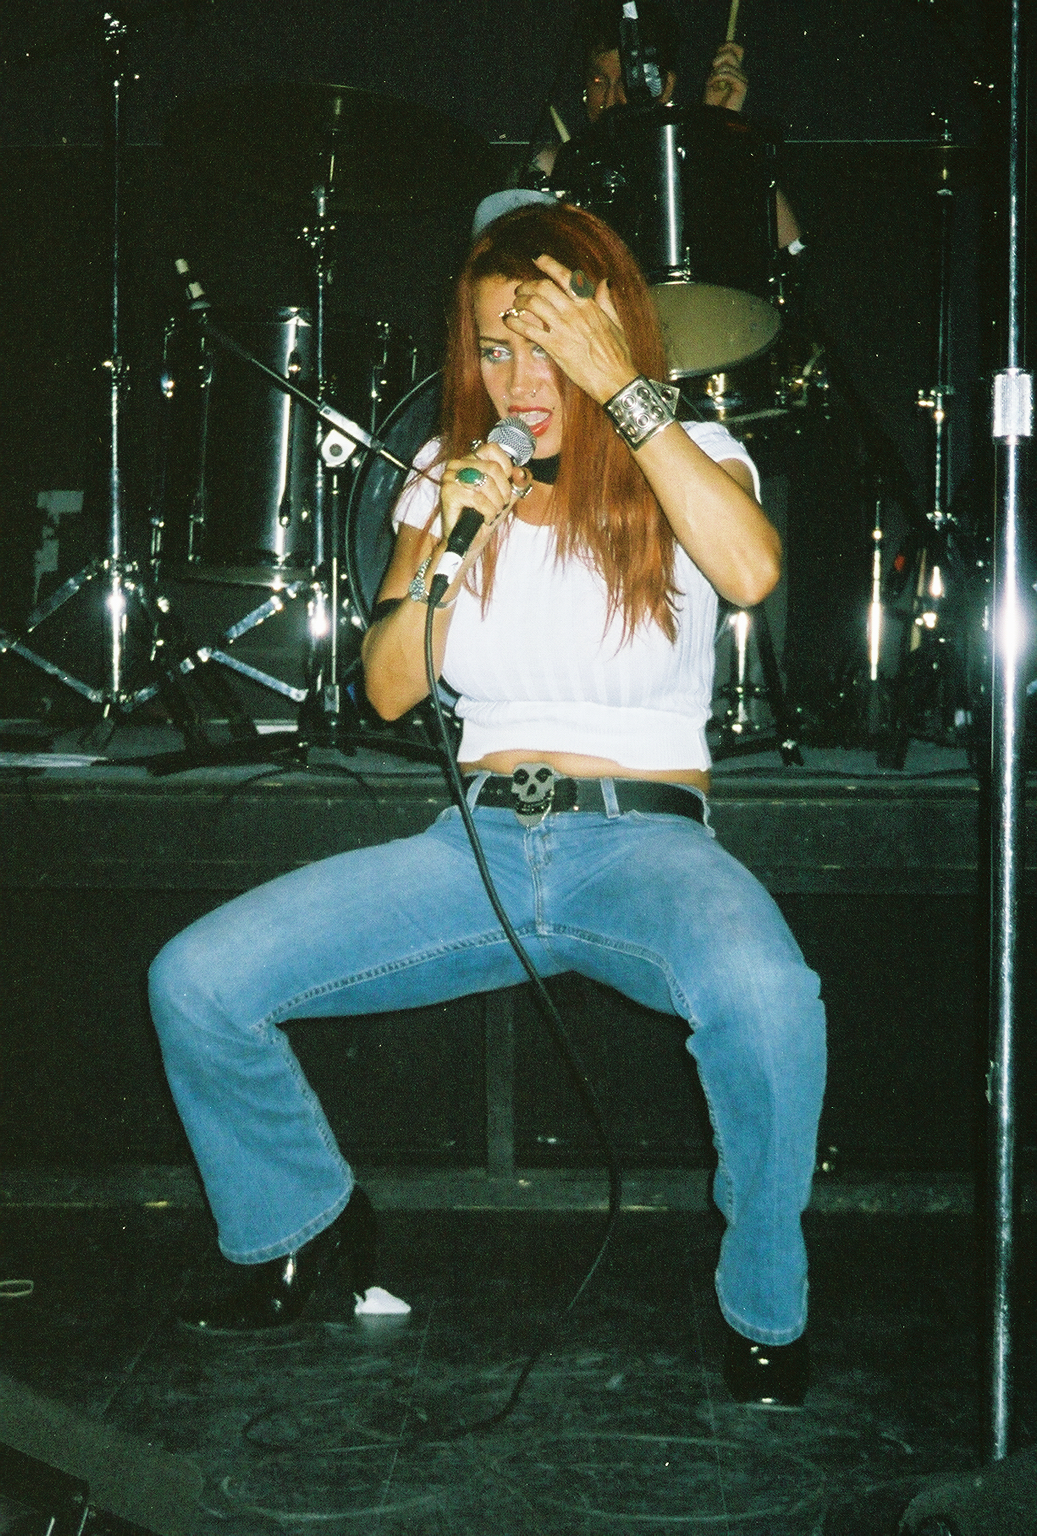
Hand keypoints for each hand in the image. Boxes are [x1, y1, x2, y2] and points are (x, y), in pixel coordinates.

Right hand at [438, 441, 528, 547]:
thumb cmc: (484, 516)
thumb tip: (522, 472)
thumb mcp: (506, 496)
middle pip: (492, 467)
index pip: (492, 449)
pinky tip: (485, 518)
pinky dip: (488, 511)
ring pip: (486, 482)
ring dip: (496, 503)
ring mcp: (450, 477)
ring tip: (492, 512)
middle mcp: (457, 465)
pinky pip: (478, 498)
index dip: (506, 467)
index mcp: (470, 460)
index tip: (506, 486)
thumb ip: (516, 482)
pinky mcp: (448, 493)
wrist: (468, 541)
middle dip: (504, 491)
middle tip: (500, 505)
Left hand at [505, 255, 636, 404]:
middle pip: (543, 287)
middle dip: (527, 285)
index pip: (565, 276)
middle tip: (521, 290)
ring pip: (533, 304)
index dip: (548, 263)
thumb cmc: (618, 353)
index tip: (536, 257)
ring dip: (519, 301)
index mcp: (589, 304)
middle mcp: (574, 312)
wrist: (615, 379)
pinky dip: (514, 322)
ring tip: (515, 305)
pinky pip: (528, 329)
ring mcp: (563, 329)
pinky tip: (508, 321)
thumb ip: (606, 300)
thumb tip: (603, 281)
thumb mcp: (616, 323)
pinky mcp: (554, 346)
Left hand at [703, 43, 747, 111]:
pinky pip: (728, 74)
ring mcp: (742, 79)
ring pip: (727, 64)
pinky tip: (713, 86)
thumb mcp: (713, 78)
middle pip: (732, 52)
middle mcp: (740, 73)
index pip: (737, 49)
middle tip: (712, 68)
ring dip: (715, 73)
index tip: (716, 56)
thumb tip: (724, 47)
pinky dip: (717, 78)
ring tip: (711, 84)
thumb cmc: (712, 101)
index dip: (727, 46)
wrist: (715, 117)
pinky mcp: (742, 86)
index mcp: (735, 70)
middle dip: (719, 57)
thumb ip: (719, 64)